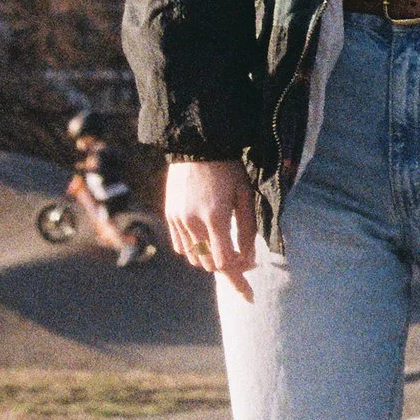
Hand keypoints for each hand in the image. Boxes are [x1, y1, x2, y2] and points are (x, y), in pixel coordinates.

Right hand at [163, 159, 259, 296]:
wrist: (196, 147)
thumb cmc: (228, 170)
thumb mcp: (245, 196)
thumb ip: (247, 230)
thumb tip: (248, 260)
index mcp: (215, 217)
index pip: (223, 261)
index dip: (238, 272)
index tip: (250, 273)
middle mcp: (193, 222)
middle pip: (208, 263)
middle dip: (227, 267)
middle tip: (243, 263)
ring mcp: (178, 220)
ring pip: (193, 258)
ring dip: (210, 260)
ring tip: (225, 252)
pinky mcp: (170, 216)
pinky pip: (180, 247)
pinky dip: (194, 251)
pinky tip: (207, 243)